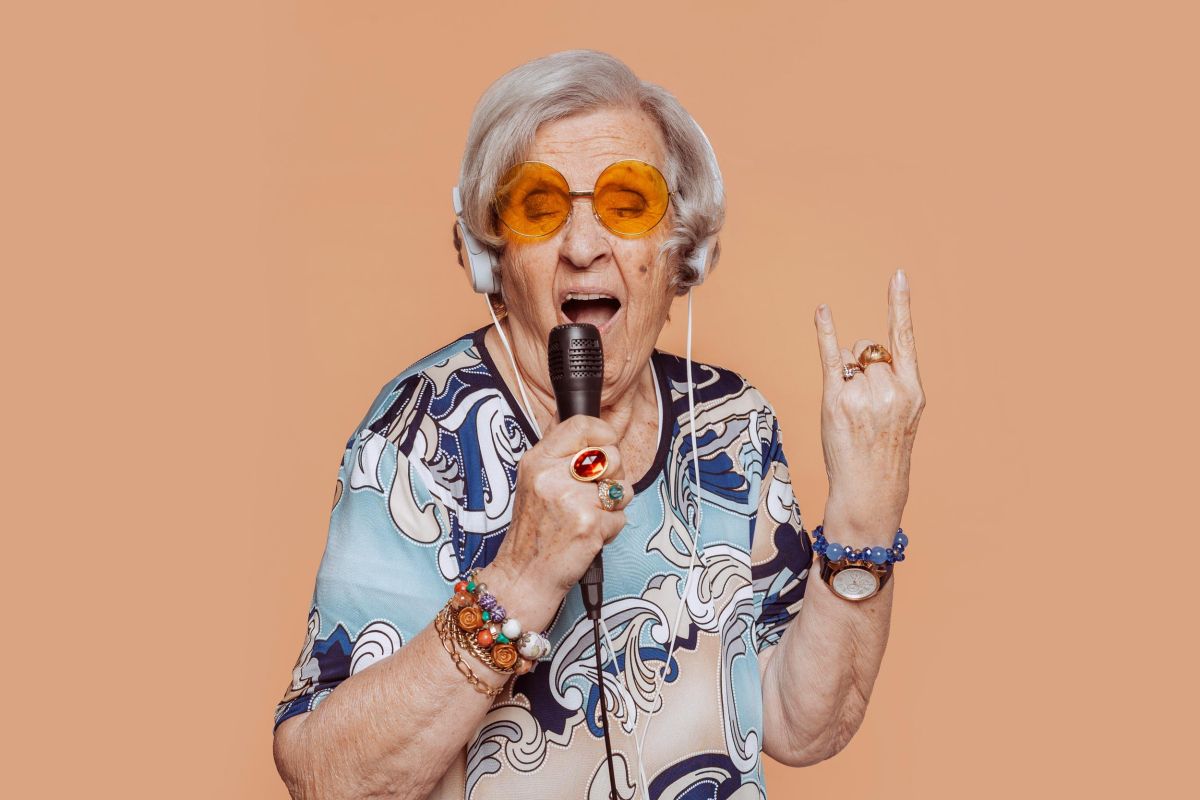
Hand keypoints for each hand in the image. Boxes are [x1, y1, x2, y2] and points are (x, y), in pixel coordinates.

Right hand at [483, 415, 633, 629]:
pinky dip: (611, 529)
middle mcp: (552, 476)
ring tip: (590, 515)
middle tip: (594, 493)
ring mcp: (571, 500)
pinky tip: (589, 534)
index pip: (582, 425)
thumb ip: (559, 455)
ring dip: (614, 504)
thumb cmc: (534, 530)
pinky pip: (621, 516)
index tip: (605, 446)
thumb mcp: (533, 480)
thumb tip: (590, 428)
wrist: (524, 574)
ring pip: (622, 487)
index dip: (603, 434)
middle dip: (614, 475)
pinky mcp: (588, 525)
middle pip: (611, 455)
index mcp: (538, 460)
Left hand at [813, 269, 925, 533]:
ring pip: (850, 360)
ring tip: (851, 411)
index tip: (897, 275)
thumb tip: (865, 354)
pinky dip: (825, 333)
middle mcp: (890, 389)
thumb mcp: (903, 415)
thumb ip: (892, 382)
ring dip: (846, 375)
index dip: (900, 305)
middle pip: (869, 349)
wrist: (869, 491)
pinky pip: (830, 357)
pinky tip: (822, 311)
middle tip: (862, 402)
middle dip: (862, 364)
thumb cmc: (883, 452)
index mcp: (913, 390)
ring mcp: (863, 395)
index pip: (904, 338)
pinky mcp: (836, 401)